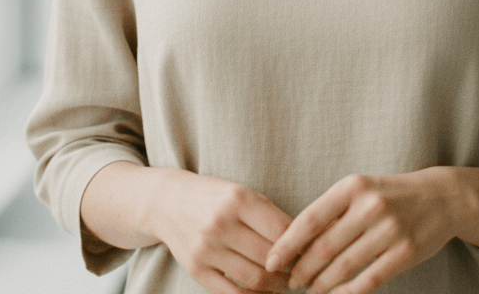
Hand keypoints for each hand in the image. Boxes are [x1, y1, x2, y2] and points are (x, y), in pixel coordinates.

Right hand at [152, 171, 297, 293]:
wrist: (168, 202)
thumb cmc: (215, 197)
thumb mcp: (241, 193)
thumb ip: (268, 215)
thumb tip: (301, 243)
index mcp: (238, 199)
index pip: (281, 228)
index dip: (300, 244)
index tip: (310, 251)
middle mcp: (221, 223)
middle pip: (269, 257)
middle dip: (291, 269)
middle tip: (302, 273)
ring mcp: (206, 249)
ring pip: (254, 279)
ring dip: (277, 287)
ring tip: (287, 285)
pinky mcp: (196, 270)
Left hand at [264, 170, 464, 293]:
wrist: (440, 197)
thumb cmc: (389, 195)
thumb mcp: (360, 190)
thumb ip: (332, 212)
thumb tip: (294, 243)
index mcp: (353, 186)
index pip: (310, 219)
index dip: (287, 244)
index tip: (271, 261)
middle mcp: (370, 206)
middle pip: (324, 247)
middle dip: (302, 270)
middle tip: (290, 282)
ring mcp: (390, 230)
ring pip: (344, 267)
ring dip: (321, 284)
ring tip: (310, 289)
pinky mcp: (405, 253)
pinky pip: (369, 280)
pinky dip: (348, 293)